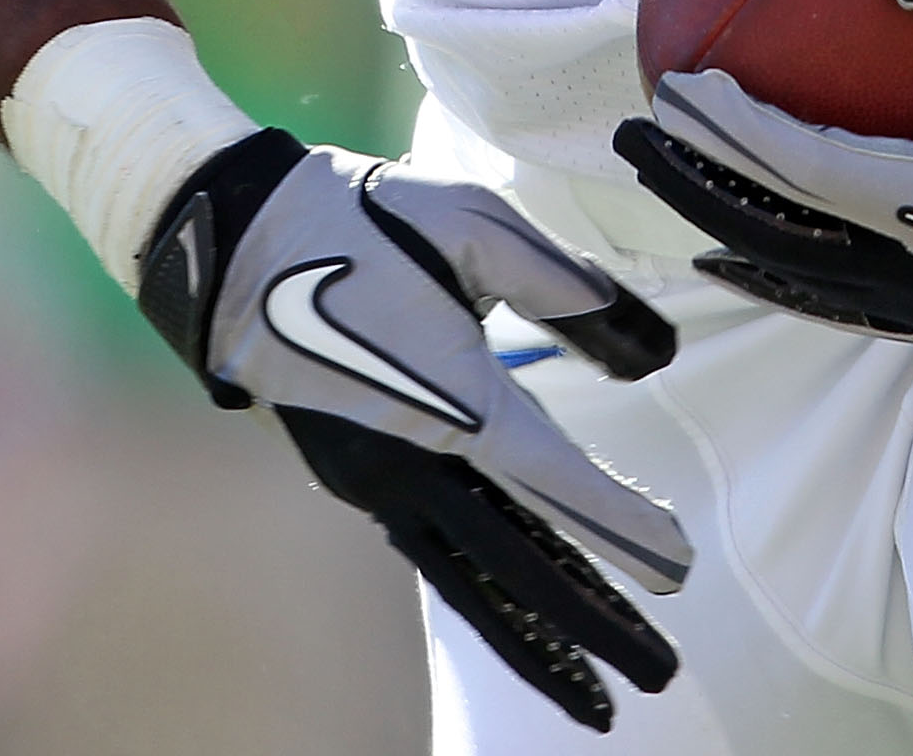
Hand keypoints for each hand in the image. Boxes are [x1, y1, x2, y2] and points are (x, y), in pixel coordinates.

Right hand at [138, 130, 691, 730]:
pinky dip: (487, 598)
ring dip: (539, 637)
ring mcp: (375, 480)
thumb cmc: (360, 219)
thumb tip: (652, 349)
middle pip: (517, 563)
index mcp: (445, 398)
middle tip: (661, 670)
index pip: (551, 478)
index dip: (618, 524)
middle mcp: (410, 461)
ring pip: (471, 580)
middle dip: (593, 621)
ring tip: (600, 692)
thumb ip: (565, 285)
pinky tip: (522, 615)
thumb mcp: (474, 223)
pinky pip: (436, 555)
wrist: (234, 244)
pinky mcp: (356, 479)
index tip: (677, 567)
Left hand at [613, 0, 912, 350]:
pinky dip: (783, 272)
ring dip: (728, 228)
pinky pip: (843, 301)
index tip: (676, 87)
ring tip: (665, 188)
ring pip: (803, 276)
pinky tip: (749, 254)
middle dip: (697, 182)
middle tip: (629, 134)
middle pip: (778, 231)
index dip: (732, 133)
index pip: (803, 168)